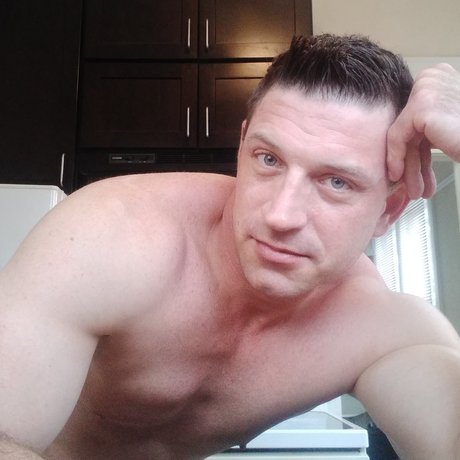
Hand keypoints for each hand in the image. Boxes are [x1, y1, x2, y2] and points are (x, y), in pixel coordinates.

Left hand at [387, 64, 459, 198]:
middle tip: (413, 185)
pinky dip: (396, 158)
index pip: (415, 117)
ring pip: (404, 134)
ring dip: (409, 166)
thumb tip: (405, 140)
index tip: (410, 169)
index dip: (413, 146)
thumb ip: (426, 125)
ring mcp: (426, 89)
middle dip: (412, 160)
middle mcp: (431, 76)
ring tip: (413, 189)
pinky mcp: (420, 106)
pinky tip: (398, 175)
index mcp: (438, 76)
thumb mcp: (445, 124)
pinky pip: (397, 136)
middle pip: (410, 127)